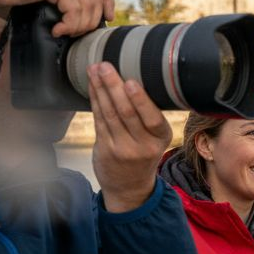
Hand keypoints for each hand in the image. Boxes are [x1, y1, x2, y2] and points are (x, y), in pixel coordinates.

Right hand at [0, 0, 114, 36]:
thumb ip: (56, 3)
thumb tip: (68, 24)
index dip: (107, 1)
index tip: (106, 18)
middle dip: (92, 20)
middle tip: (75, 33)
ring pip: (89, 6)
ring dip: (78, 26)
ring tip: (63, 32)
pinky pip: (76, 9)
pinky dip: (69, 25)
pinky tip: (56, 30)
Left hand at [89, 64, 172, 211]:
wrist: (130, 187)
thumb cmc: (143, 154)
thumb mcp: (155, 139)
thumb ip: (148, 116)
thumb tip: (134, 77)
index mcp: (161, 138)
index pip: (152, 117)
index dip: (140, 99)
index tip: (130, 81)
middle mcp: (143, 145)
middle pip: (126, 112)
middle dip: (114, 86)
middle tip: (105, 66)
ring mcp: (122, 149)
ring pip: (109, 114)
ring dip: (101, 89)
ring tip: (95, 70)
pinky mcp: (105, 149)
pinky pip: (98, 120)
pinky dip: (95, 100)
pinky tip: (92, 86)